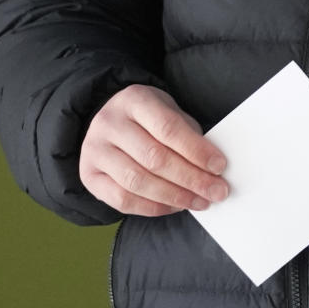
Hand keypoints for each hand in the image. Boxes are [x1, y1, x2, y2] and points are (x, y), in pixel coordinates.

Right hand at [79, 85, 228, 215]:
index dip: (196, 150)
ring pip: (138, 182)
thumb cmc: (148, 118)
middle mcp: (109, 122)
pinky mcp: (88, 175)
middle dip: (191, 179)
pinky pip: (122, 200)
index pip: (168, 128)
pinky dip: (153, 208)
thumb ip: (188, 135)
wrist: (110, 121)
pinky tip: (175, 207)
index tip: (220, 166)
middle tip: (217, 191)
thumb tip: (213, 169)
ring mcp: (94, 149)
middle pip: (154, 158)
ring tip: (199, 201)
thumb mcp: (169, 111)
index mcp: (134, 99)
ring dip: (174, 197)